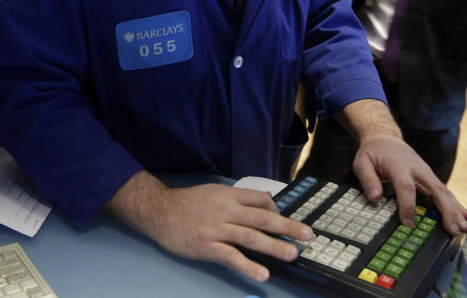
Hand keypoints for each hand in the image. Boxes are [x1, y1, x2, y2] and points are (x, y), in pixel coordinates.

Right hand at [106, 171, 312, 281]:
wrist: (160, 211)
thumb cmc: (187, 203)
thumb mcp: (214, 193)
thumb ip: (237, 199)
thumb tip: (262, 204)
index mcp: (229, 196)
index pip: (261, 200)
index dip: (277, 211)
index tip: (286, 222)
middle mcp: (226, 211)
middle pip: (262, 218)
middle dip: (287, 227)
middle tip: (307, 235)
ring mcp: (217, 229)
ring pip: (250, 237)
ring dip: (274, 246)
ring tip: (292, 255)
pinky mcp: (207, 246)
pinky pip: (231, 257)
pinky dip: (247, 266)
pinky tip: (262, 274)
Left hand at [338, 99, 466, 235]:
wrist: (385, 138)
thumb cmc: (373, 152)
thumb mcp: (362, 162)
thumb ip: (367, 179)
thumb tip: (374, 198)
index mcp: (399, 165)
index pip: (406, 187)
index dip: (408, 206)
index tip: (408, 223)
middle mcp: (417, 169)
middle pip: (435, 189)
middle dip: (446, 210)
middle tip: (452, 230)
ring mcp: (426, 173)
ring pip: (444, 191)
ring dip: (455, 210)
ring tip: (462, 228)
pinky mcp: (430, 177)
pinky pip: (444, 192)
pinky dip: (455, 205)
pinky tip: (464, 217)